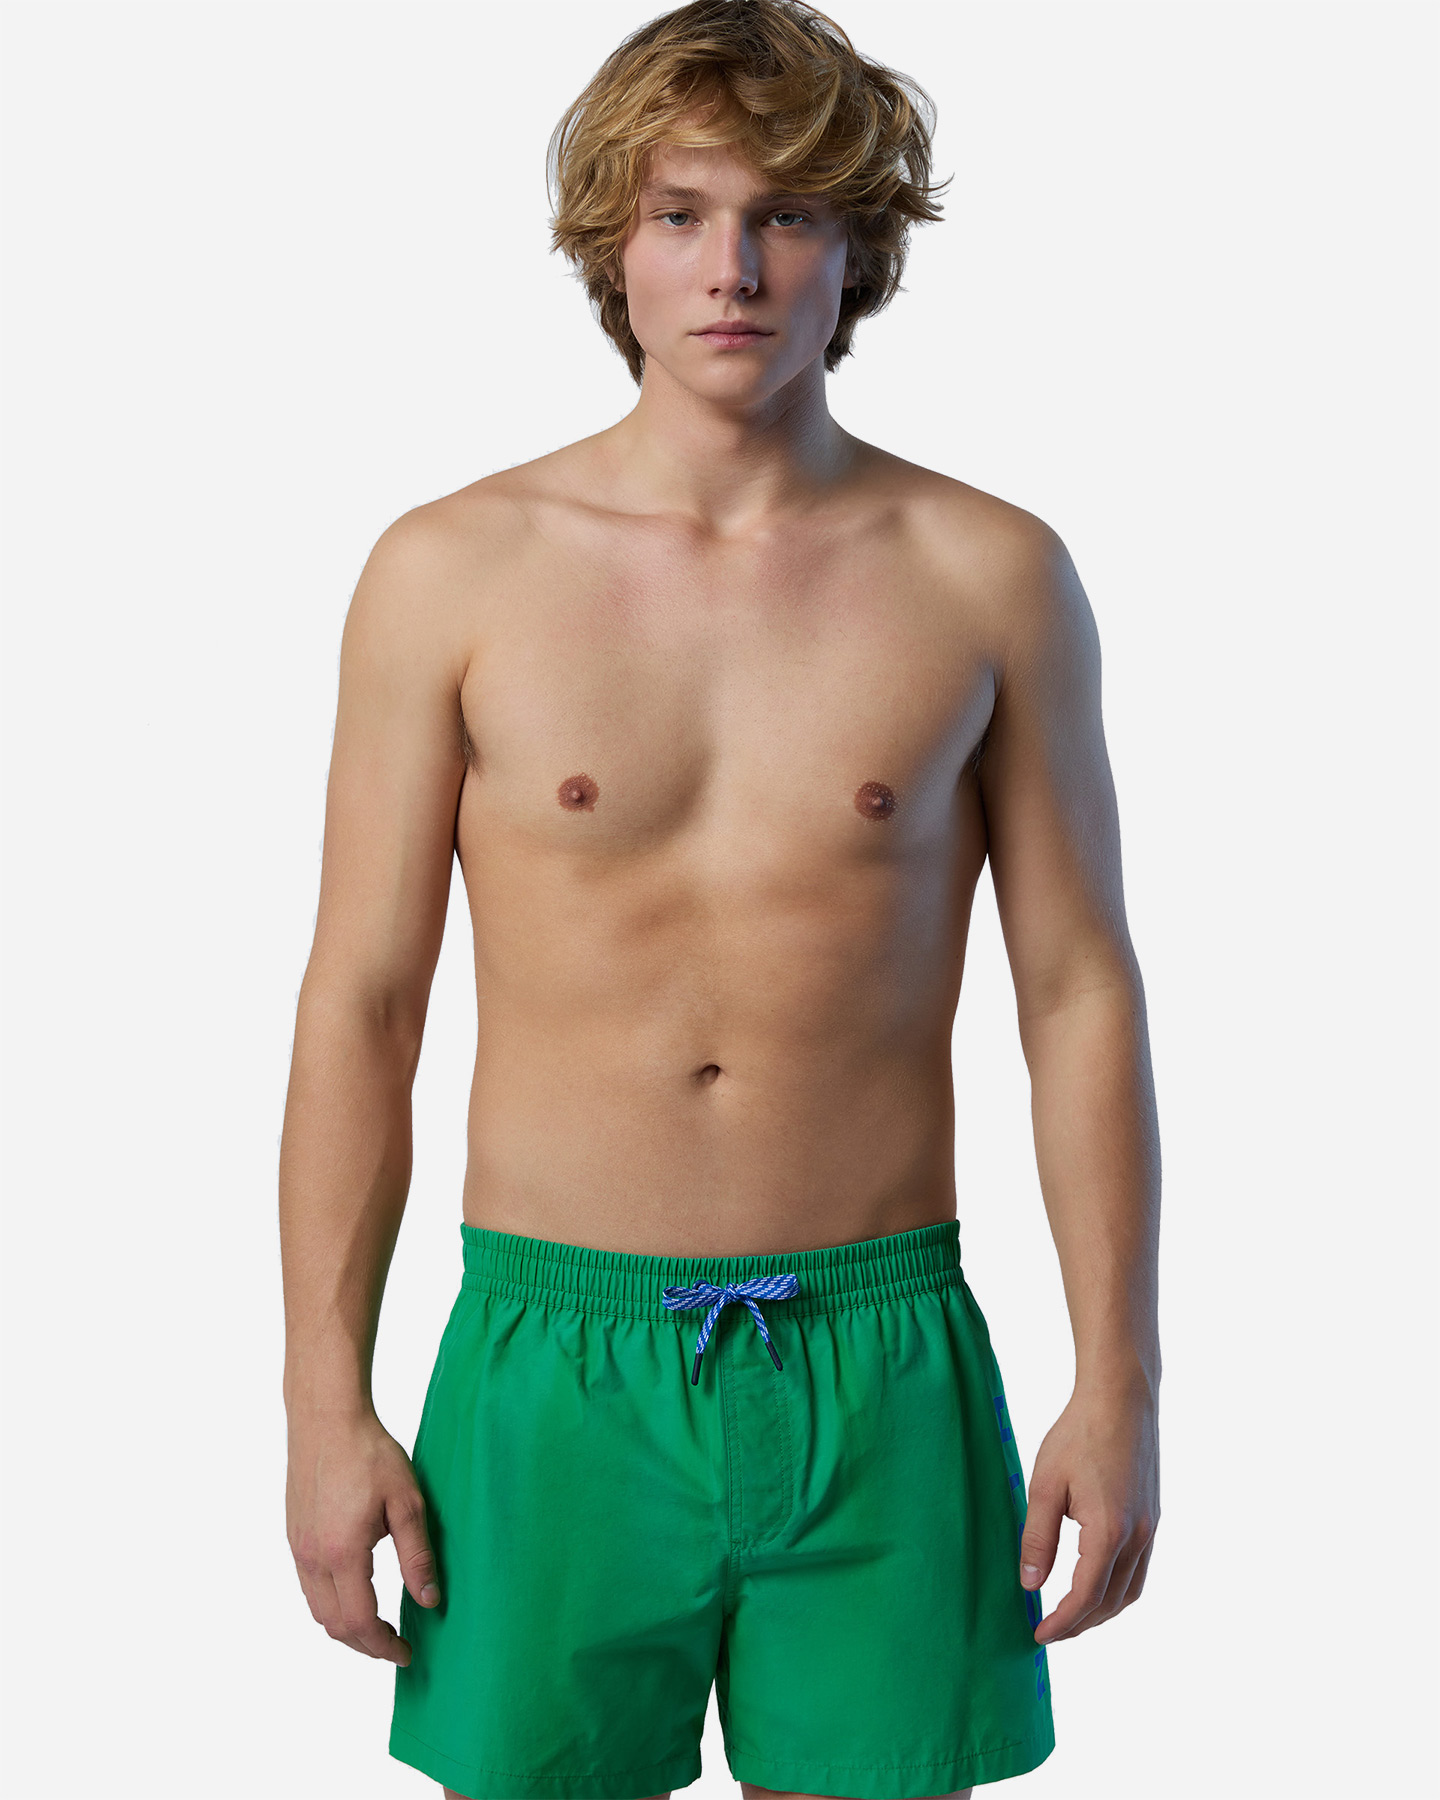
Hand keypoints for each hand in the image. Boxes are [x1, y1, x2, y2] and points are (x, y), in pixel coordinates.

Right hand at [286, 1411, 439, 1665]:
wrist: (327, 1419)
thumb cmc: (370, 1453)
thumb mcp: (407, 1502)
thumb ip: (417, 1555)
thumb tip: (429, 1600)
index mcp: (342, 1553)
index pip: (359, 1622)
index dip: (383, 1646)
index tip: (407, 1653)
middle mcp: (312, 1558)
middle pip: (334, 1625)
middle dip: (365, 1644)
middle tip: (396, 1645)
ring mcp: (298, 1548)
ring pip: (317, 1610)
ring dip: (345, 1627)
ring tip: (377, 1626)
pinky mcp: (294, 1535)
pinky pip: (308, 1587)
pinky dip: (331, 1604)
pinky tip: (355, 1593)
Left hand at [1019, 1381, 1158, 1643]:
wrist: (1121, 1398)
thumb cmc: (1078, 1435)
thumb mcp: (1045, 1485)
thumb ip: (1037, 1538)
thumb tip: (1030, 1585)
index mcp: (1109, 1532)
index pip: (1085, 1597)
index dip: (1061, 1623)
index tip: (1037, 1635)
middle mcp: (1137, 1537)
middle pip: (1111, 1602)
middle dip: (1080, 1624)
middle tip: (1050, 1630)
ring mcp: (1150, 1528)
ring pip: (1131, 1590)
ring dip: (1102, 1610)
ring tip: (1071, 1615)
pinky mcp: (1152, 1517)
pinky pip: (1139, 1569)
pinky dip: (1117, 1588)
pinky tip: (1095, 1580)